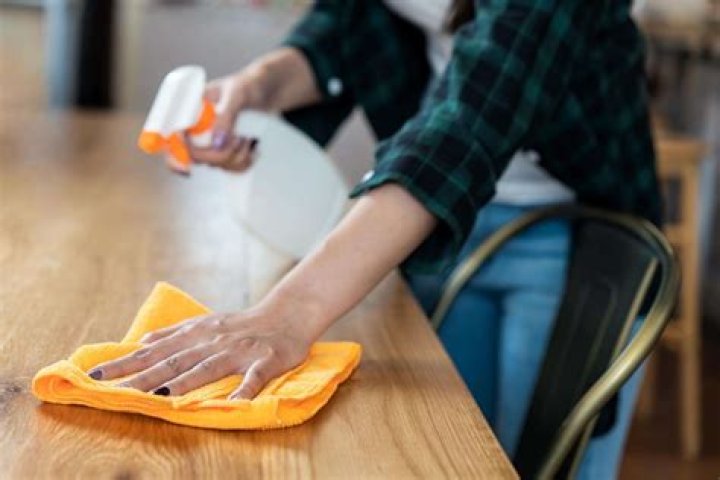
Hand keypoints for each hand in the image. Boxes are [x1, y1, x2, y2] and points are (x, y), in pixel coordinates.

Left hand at [86, 307, 313, 399]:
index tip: (96, 376)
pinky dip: (244, 390)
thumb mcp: (205, 323)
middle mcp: (214, 341)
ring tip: (161, 396)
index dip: (126, 362)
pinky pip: (255, 378)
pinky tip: (234, 404)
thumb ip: (174, 334)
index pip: (155, 350)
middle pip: (175, 360)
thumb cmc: (242, 324)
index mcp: (197, 333)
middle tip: (114, 388)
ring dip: (185, 381)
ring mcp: (240, 350)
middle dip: (143, 375)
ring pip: (209, 367)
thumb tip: (140, 344)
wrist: (287, 314)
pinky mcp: (266, 360)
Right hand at [165, 66, 267, 175]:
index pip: (171, 138)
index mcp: (188, 111)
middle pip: (195, 158)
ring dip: (237, 155)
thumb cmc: (248, 85)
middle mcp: (197, 128)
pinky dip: (245, 161)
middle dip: (220, 154)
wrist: (268, 91)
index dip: (174, 157)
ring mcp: (212, 142)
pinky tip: (253, 147)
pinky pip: (233, 168)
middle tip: (241, 139)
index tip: (186, 170)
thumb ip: (226, 116)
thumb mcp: (237, 95)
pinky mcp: (228, 151)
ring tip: (249, 137)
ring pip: (217, 164)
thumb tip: (217, 144)